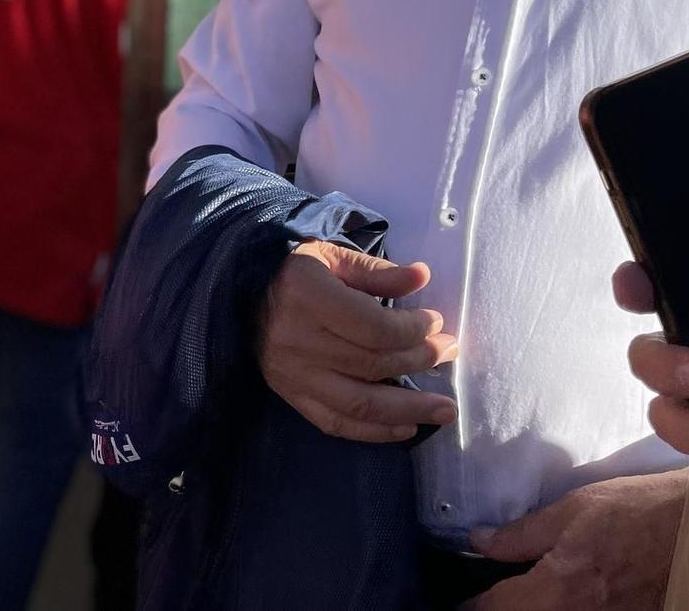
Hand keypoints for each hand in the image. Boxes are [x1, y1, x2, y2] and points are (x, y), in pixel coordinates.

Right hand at [257, 240, 458, 443]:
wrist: (238, 292)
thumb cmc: (291, 269)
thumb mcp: (331, 255)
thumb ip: (376, 272)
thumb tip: (422, 278)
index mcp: (307, 296)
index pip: (374, 328)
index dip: (413, 330)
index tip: (435, 322)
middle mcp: (298, 341)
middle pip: (373, 364)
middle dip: (421, 360)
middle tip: (450, 352)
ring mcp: (292, 375)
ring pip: (360, 404)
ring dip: (409, 410)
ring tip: (445, 410)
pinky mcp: (289, 395)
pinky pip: (336, 423)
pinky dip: (375, 432)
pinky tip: (406, 428)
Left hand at [463, 470, 686, 609]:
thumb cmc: (638, 511)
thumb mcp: (574, 509)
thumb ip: (522, 534)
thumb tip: (479, 542)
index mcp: (561, 589)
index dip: (470, 606)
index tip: (462, 599)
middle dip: (502, 610)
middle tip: (493, 596)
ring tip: (520, 597)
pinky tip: (560, 599)